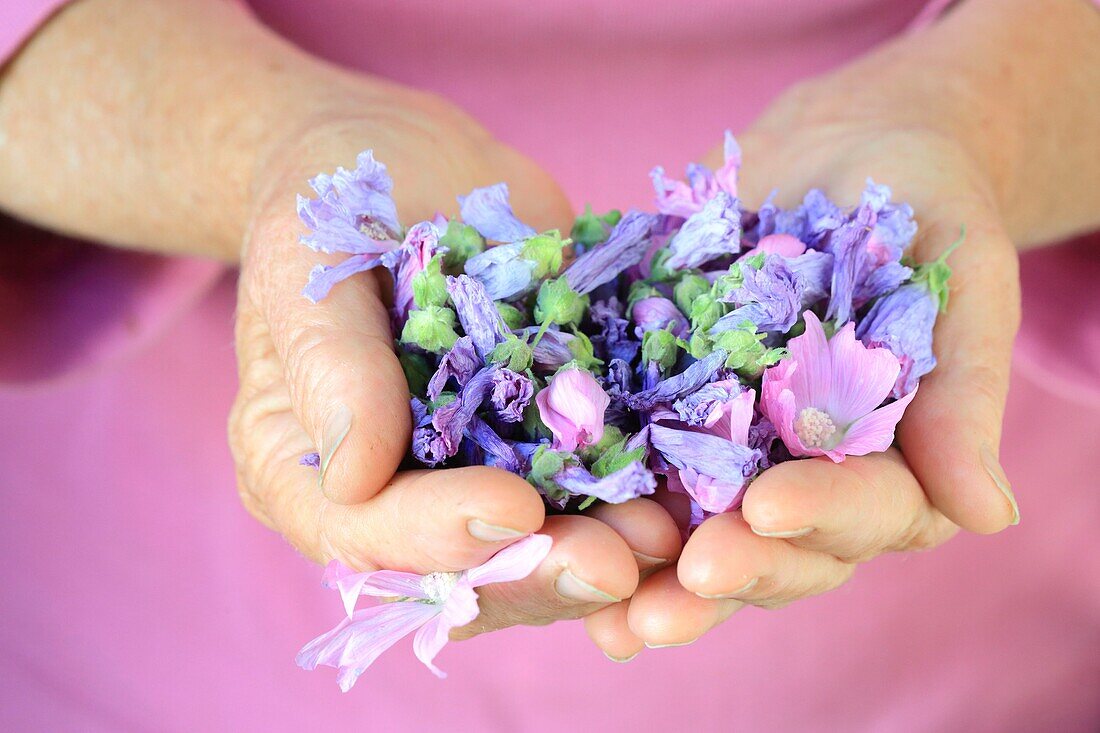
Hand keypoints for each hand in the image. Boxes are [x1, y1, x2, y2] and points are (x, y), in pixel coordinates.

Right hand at [229, 97, 682, 637]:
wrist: (415, 163)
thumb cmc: (336, 195)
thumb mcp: (310, 255)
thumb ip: (330, 364)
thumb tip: (353, 477)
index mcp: (306, 469)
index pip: (363, 532)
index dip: (436, 535)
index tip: (513, 508)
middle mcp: (390, 492)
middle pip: (456, 570)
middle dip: (539, 571)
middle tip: (617, 563)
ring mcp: (469, 471)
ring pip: (531, 550)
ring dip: (599, 552)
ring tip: (665, 535)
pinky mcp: (538, 441)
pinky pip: (583, 489)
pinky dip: (633, 498)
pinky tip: (686, 495)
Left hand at [586, 61, 1022, 658]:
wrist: (836, 154)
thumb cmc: (921, 205)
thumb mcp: (960, 279)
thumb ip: (965, 391)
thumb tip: (988, 514)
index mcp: (898, 465)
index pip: (869, 511)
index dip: (822, 516)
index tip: (767, 508)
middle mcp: (812, 480)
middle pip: (780, 552)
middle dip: (735, 569)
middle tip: (684, 581)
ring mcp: (737, 458)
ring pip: (701, 537)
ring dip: (659, 579)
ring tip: (615, 617)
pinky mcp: (671, 422)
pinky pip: (635, 474)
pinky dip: (601, 513)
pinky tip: (552, 543)